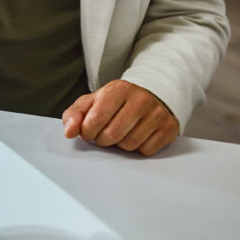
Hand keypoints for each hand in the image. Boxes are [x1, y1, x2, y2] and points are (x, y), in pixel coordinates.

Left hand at [62, 80, 178, 155]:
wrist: (151, 94)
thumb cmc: (117, 100)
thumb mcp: (93, 101)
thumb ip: (75, 114)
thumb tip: (69, 132)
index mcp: (118, 89)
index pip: (97, 118)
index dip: (88, 131)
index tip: (88, 131)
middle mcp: (141, 99)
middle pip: (113, 135)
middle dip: (103, 139)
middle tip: (103, 133)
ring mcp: (157, 114)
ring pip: (130, 145)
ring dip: (120, 144)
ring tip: (120, 132)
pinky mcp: (169, 128)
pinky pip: (147, 150)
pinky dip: (138, 148)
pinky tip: (136, 135)